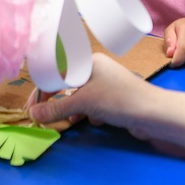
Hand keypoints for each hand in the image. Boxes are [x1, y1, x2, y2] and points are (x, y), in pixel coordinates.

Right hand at [29, 53, 148, 131]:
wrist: (153, 113)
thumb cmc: (118, 99)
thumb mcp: (84, 103)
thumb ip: (56, 108)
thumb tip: (33, 113)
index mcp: (89, 62)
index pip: (57, 73)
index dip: (42, 91)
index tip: (31, 109)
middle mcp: (97, 71)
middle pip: (68, 87)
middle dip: (59, 104)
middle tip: (44, 119)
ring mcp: (106, 86)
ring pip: (80, 100)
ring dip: (77, 112)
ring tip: (76, 121)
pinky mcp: (113, 101)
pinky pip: (93, 108)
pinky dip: (93, 115)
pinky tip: (102, 120)